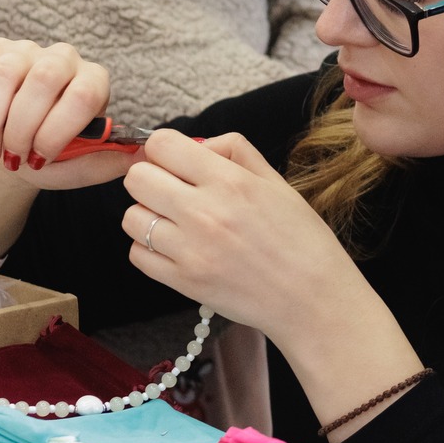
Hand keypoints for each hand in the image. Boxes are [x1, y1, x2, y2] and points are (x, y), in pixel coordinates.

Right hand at [0, 38, 127, 188]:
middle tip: (10, 159)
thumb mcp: (78, 168)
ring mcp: (26, 50)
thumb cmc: (50, 158)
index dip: (56, 131)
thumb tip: (143, 154)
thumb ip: (106, 163)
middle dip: (21, 126)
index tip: (39, 159)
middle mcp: (64, 58)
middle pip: (44, 78)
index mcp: (94, 82)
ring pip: (3, 75)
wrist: (11, 150)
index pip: (82, 95)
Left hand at [119, 131, 373, 340]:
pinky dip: (149, 248)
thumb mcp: (275, 181)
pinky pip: (137, 255)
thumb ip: (234, 151)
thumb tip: (197, 143)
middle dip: (150, 178)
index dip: (163, 149)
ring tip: (173, 222)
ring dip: (147, 215)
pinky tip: (175, 248)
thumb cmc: (300, 238)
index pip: (162, 144)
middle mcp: (204, 212)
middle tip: (170, 190)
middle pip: (137, 178)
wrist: (311, 298)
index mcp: (229, 180)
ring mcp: (190, 250)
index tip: (173, 160)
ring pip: (132, 217)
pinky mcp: (183, 282)